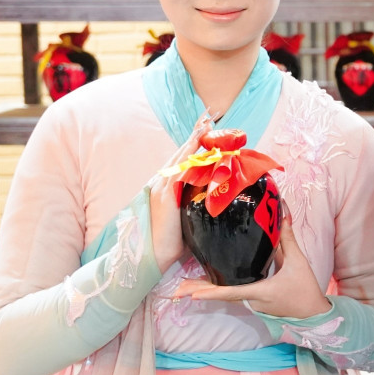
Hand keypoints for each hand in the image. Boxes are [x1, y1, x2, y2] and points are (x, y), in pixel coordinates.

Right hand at [148, 115, 211, 271]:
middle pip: (182, 153)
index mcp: (169, 187)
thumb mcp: (190, 219)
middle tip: (208, 118)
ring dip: (194, 141)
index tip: (206, 129)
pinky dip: (189, 159)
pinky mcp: (165, 196)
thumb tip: (220, 204)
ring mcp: (163, 188)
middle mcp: (164, 183)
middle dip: (196, 136)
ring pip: (181, 159)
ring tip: (205, 125)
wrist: (154, 256)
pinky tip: (198, 148)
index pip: (184, 160)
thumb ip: (200, 207)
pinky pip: (180, 172)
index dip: (194, 144)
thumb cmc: (173, 242)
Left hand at [175, 211, 333, 319]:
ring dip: (204, 292)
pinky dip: (217, 291)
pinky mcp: (255, 304)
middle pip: (221, 296)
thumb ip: (287, 237)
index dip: (211, 293)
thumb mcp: (298, 261)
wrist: (313, 313)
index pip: (231, 292)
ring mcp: (252, 305)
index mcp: (261, 291)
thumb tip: (282, 211)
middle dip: (197, 293)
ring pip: (225, 297)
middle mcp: (252, 301)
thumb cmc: (305, 288)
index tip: (192, 295)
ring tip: (182, 289)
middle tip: (176, 291)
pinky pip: (232, 296)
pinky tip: (205, 285)